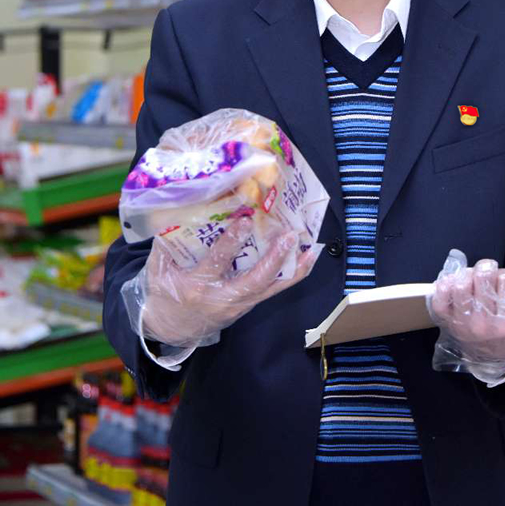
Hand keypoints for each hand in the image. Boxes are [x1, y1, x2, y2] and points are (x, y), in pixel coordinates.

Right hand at [122, 217, 319, 348]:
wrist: (170, 331)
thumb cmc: (164, 294)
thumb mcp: (157, 270)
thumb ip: (165, 243)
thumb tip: (177, 210)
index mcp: (197, 286)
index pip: (217, 263)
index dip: (231, 242)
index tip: (245, 221)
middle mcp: (222, 298)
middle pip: (254, 281)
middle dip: (274, 259)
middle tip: (289, 236)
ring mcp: (238, 305)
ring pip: (270, 288)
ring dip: (293, 269)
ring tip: (311, 249)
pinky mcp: (248, 306)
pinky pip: (274, 291)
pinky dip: (292, 275)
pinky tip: (307, 260)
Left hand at [428, 250, 504, 380]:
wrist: (493, 357)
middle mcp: (485, 325)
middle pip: (482, 277)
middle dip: (487, 268)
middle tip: (489, 275)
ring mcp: (463, 323)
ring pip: (461, 283)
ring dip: (468, 273)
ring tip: (474, 278)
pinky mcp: (446, 321)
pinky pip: (439, 297)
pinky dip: (445, 284)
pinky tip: (456, 284)